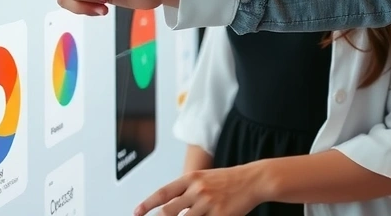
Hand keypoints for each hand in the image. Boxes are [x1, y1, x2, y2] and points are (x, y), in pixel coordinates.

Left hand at [134, 165, 266, 215]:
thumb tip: (168, 206)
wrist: (253, 179)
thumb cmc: (228, 180)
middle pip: (169, 211)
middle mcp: (197, 189)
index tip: (137, 212)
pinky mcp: (220, 215)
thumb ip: (186, 190)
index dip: (147, 204)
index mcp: (191, 178)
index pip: (163, 193)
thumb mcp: (205, 178)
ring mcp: (208, 203)